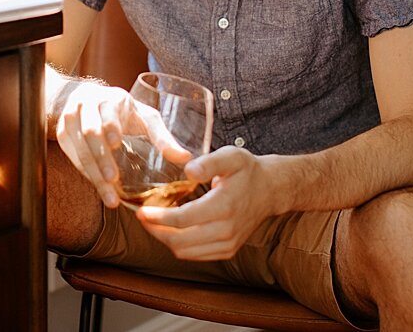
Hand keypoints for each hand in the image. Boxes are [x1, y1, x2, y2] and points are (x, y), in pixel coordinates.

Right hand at [53, 80, 191, 208]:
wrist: (86, 98)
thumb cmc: (122, 110)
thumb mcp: (145, 117)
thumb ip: (163, 137)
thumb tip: (186, 159)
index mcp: (109, 98)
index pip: (107, 111)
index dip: (110, 126)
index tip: (117, 143)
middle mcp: (85, 105)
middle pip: (90, 132)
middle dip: (101, 157)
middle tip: (113, 179)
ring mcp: (70, 119)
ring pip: (79, 147)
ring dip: (92, 172)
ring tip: (109, 195)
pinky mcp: (62, 134)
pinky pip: (72, 156)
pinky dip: (85, 173)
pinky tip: (99, 188)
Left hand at [135, 146, 282, 260]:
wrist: (270, 190)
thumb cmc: (247, 171)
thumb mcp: (231, 157)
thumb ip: (209, 162)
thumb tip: (188, 170)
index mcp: (224, 207)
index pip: (184, 220)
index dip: (159, 218)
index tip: (141, 211)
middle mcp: (226, 230)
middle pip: (180, 241)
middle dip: (156, 231)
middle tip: (142, 217)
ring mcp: (228, 244)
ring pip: (185, 252)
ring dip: (165, 240)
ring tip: (153, 223)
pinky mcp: (228, 250)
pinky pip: (196, 256)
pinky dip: (179, 246)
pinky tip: (172, 230)